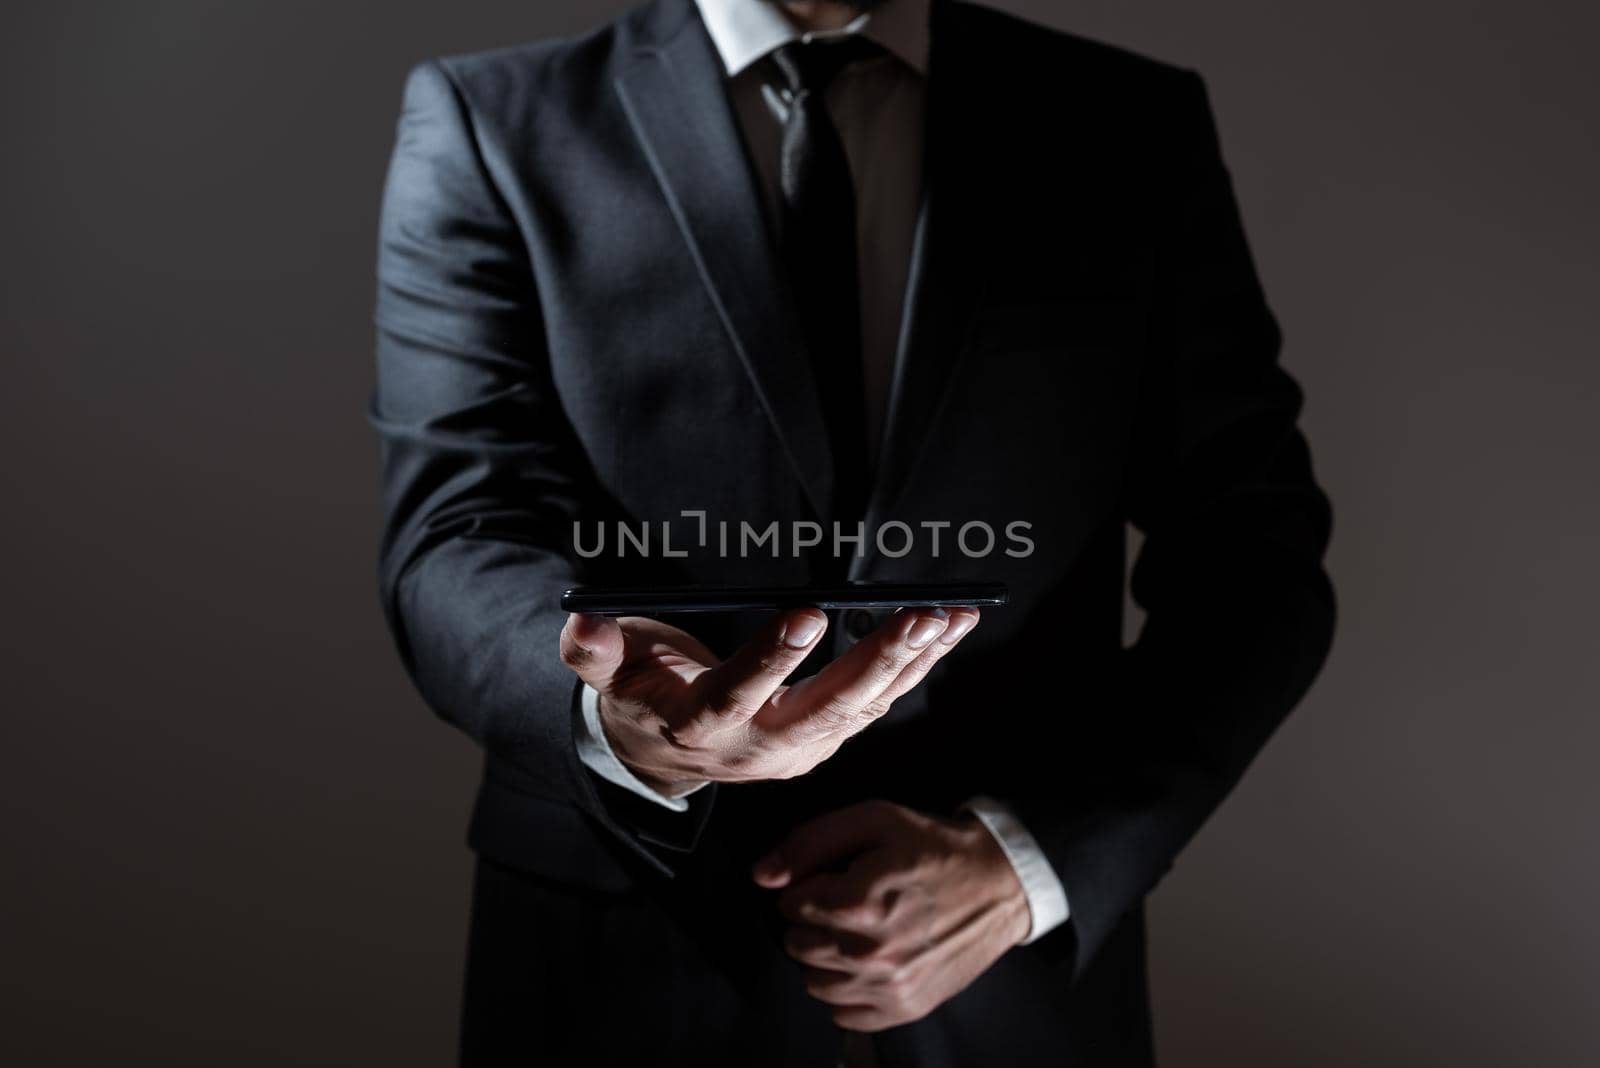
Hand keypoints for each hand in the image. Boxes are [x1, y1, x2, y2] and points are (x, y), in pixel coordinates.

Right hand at [559, 607, 978, 792]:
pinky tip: (949, 627)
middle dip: (876, 662)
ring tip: (952, 614)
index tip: (807, 614)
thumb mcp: (608, 675)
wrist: (662, 755)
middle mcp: (755, 749)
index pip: (736, 697)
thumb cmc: (639, 694)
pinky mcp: (824, 741)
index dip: (770, 660)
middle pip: (822, 711)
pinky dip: (915, 666)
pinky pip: (876, 703)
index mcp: (699, 727)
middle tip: (919, 616)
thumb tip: (582, 622)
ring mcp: (796, 751)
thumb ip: (594, 653)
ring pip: (862, 709)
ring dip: (912, 662)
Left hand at [754, 800, 1029, 1031]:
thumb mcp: (874, 820)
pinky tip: (868, 962)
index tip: (835, 878)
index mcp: (859, 901)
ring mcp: (889, 986)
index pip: (789, 903)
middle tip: (846, 903)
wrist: (998, 884)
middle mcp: (871, 951)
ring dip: (825, 957)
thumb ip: (810, 842)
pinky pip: (843, 1014)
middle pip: (797, 944)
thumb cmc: (933, 848)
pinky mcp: (904, 1008)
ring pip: (814, 982)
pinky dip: (847, 991)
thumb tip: (763, 876)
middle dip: (812, 920)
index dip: (808, 885)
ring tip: (856, 932)